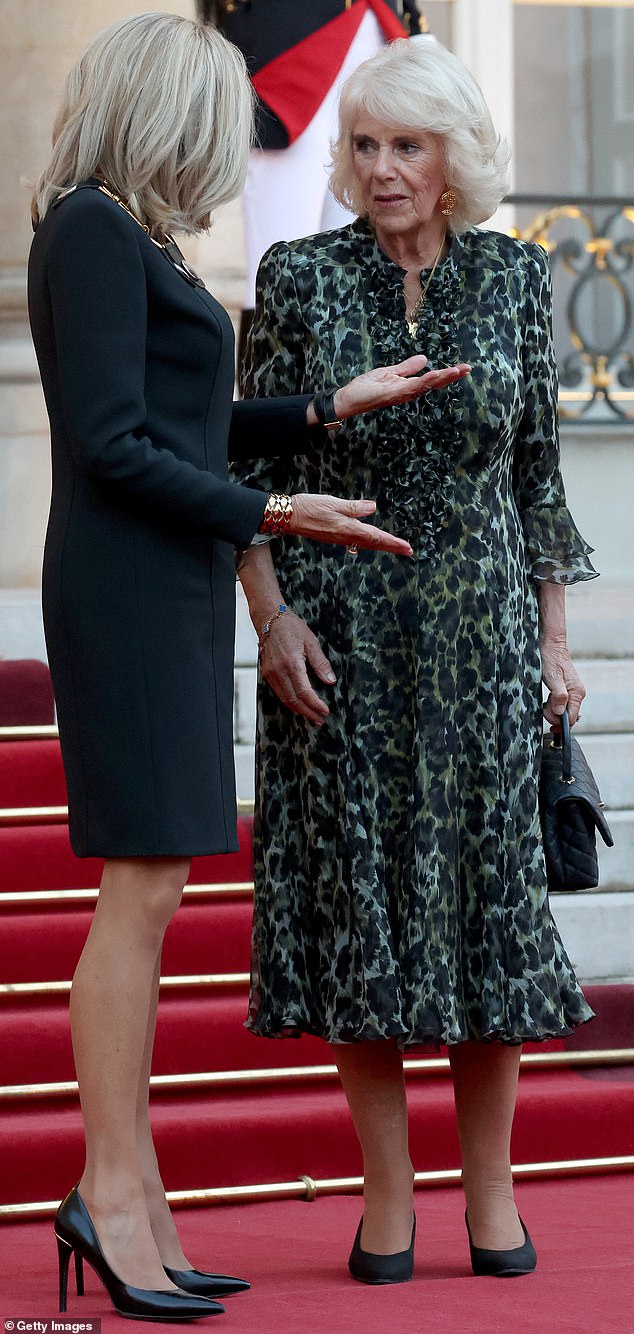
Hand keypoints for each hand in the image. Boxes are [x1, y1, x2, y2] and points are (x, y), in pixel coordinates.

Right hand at [259, 610, 334, 724]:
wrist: (269, 619)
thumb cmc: (291, 627)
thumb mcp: (311, 642)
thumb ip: (321, 663)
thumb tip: (330, 681)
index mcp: (292, 663)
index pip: (305, 692)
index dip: (315, 704)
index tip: (325, 711)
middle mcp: (279, 671)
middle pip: (294, 700)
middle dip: (308, 712)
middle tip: (320, 720)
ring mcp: (271, 673)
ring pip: (284, 699)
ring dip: (298, 710)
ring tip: (311, 716)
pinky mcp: (267, 673)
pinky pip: (278, 693)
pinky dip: (289, 702)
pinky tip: (298, 705)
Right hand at [289, 494, 412, 556]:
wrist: (290, 517)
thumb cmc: (309, 507)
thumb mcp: (333, 503)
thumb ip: (354, 507)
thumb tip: (373, 508)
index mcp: (348, 528)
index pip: (376, 536)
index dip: (393, 542)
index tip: (407, 548)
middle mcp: (346, 536)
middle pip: (374, 543)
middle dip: (392, 547)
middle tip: (408, 551)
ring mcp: (340, 538)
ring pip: (366, 544)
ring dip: (382, 545)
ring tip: (395, 546)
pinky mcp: (335, 536)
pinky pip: (357, 542)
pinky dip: (369, 542)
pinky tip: (372, 541)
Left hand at [333, 355, 470, 417]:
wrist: (349, 398)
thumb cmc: (366, 388)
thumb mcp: (389, 372)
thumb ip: (407, 367)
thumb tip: (425, 359)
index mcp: (408, 386)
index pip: (431, 379)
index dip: (447, 374)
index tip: (463, 368)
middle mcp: (408, 392)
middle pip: (433, 383)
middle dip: (451, 377)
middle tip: (468, 369)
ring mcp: (401, 394)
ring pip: (426, 385)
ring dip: (442, 378)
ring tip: (457, 371)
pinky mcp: (393, 394)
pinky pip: (412, 386)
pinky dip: (424, 381)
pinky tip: (434, 375)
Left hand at [541, 637, 585, 725]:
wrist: (551, 645)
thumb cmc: (551, 659)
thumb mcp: (552, 677)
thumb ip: (559, 695)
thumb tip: (560, 712)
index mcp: (577, 693)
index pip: (571, 719)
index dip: (558, 721)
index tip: (546, 714)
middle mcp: (577, 694)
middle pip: (567, 717)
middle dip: (553, 715)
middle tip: (544, 705)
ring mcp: (572, 692)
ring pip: (563, 712)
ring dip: (552, 710)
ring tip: (545, 700)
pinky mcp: (566, 690)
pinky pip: (560, 705)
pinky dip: (552, 705)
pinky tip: (547, 699)